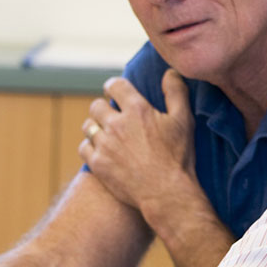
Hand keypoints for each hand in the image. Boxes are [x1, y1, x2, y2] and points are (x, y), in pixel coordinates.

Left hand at [81, 72, 203, 216]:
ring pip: (88, 126)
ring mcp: (104, 145)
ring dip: (96, 127)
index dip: (113, 86)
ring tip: (107, 134)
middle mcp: (116, 124)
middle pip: (96, 105)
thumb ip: (176, 92)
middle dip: (104, 108)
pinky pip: (84, 147)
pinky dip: (91, 147)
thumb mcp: (183, 121)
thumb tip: (170, 73)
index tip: (114, 91)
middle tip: (113, 116)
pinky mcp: (97, 164)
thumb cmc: (177, 157)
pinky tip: (102, 150)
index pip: (115, 85)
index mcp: (137, 109)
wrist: (166, 193)